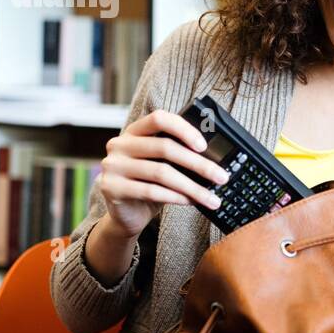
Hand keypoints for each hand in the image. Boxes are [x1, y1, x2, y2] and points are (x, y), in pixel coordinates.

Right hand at [95, 110, 231, 240]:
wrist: (127, 214)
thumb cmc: (150, 184)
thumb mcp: (163, 165)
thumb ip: (179, 155)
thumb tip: (214, 159)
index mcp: (134, 131)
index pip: (159, 119)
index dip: (183, 129)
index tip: (204, 146)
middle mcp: (120, 144)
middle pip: (165, 147)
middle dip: (198, 164)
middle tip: (221, 177)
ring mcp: (113, 166)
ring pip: (161, 172)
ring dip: (192, 187)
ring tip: (212, 198)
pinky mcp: (111, 188)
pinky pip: (151, 191)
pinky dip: (176, 197)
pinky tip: (191, 202)